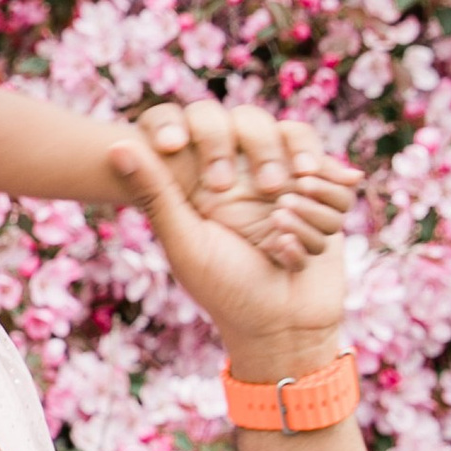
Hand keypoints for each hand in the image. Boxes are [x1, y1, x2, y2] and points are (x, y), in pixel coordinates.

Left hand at [119, 99, 357, 272]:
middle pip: (270, 127)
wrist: (279, 331)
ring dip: (300, 205)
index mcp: (214, 175)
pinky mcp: (327, 205)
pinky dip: (318, 223)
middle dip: (271, 166)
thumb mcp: (185, 241)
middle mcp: (253, 173)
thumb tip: (113, 146)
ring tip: (278, 238)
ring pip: (309, 158)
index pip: (213, 119)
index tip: (214, 186)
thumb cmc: (225, 289)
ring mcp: (293, 187)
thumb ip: (156, 191)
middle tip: (267, 203)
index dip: (215, 139)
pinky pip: (337, 188)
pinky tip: (293, 254)